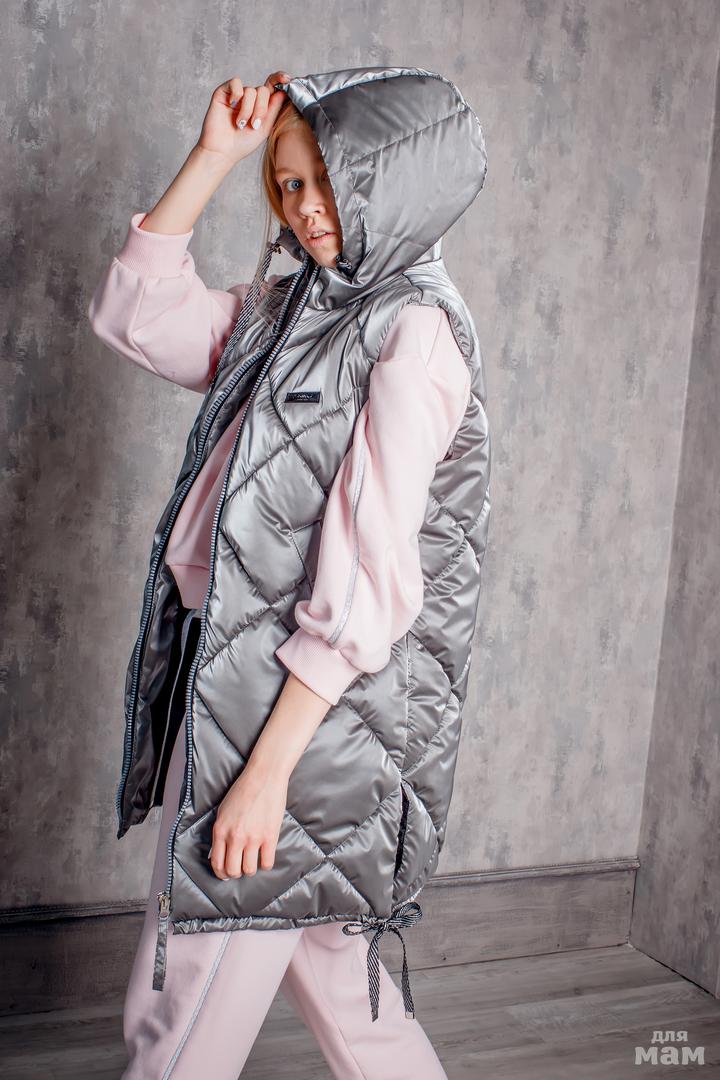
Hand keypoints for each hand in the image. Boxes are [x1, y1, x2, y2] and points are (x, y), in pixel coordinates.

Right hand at [195, 71, 292, 166]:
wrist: (222, 151)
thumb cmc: (242, 143)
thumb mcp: (265, 127)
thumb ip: (274, 108)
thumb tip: (284, 91)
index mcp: (261, 106)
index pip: (272, 87)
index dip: (280, 79)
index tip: (287, 80)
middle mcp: (249, 99)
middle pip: (263, 90)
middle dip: (261, 108)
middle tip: (254, 125)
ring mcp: (237, 95)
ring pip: (250, 90)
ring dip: (248, 109)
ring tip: (240, 124)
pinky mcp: (223, 92)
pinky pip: (236, 83)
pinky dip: (237, 94)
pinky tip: (232, 106)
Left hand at [209, 761, 288, 879]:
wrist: (264, 777)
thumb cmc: (243, 790)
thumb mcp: (223, 811)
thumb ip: (220, 832)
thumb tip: (220, 852)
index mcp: (220, 830)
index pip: (217, 863)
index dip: (222, 873)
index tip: (226, 874)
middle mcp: (235, 837)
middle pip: (232, 871)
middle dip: (236, 873)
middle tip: (240, 868)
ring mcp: (253, 838)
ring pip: (249, 870)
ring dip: (251, 869)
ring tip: (253, 860)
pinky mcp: (270, 837)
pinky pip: (267, 863)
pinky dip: (265, 863)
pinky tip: (265, 855)